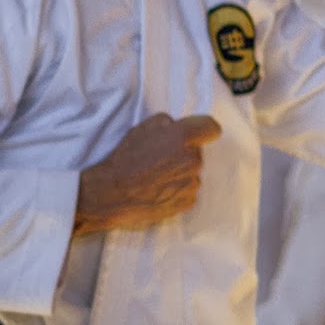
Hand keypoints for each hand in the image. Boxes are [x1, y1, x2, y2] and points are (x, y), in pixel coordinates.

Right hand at [73, 113, 221, 235]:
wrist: (113, 194)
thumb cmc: (126, 159)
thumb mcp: (143, 127)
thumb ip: (168, 123)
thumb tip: (179, 127)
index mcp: (183, 138)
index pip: (211, 127)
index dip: (203, 129)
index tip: (197, 133)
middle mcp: (193, 160)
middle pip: (198, 151)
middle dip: (184, 152)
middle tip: (161, 158)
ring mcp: (193, 183)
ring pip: (193, 172)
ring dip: (181, 172)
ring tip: (157, 176)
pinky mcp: (188, 202)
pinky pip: (189, 190)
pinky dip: (178, 189)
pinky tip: (159, 189)